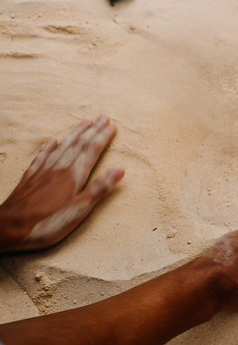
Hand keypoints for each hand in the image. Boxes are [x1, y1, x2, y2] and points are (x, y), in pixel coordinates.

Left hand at [0, 115, 123, 252]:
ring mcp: (43, 171)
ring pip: (62, 147)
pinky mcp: (30, 178)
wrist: (9, 227)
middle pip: (79, 145)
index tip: (112, 125)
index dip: (103, 136)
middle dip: (92, 130)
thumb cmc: (47, 222)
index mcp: (73, 175)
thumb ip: (99, 188)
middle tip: (103, 117)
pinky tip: (52, 140)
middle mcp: (59, 168)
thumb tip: (119, 169)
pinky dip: (48, 147)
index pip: (92, 151)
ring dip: (75, 133)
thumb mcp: (79, 210)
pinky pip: (41, 157)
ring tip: (84, 121)